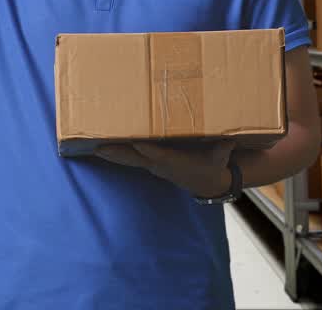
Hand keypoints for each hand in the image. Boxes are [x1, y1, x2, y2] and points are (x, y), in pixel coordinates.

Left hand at [96, 140, 235, 197]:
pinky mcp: (149, 163)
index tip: (135, 142)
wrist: (207, 182)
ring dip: (110, 153)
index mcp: (174, 162)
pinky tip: (100, 148)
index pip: (158, 155)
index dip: (147, 150)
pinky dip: (115, 153)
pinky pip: (128, 158)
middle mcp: (159, 164)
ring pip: (127, 159)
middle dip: (116, 153)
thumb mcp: (221, 158)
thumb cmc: (213, 165)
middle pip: (134, 158)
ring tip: (91, 146)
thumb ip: (224, 148)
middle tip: (98, 148)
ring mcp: (152, 165)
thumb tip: (230, 139)